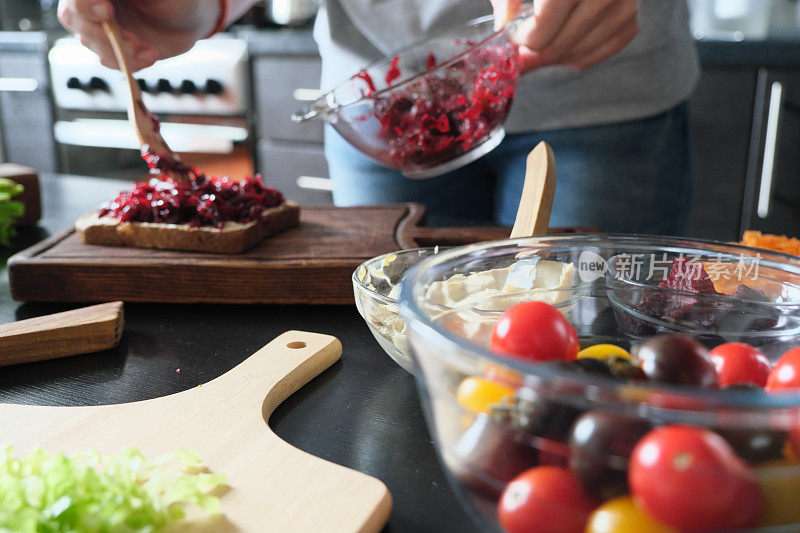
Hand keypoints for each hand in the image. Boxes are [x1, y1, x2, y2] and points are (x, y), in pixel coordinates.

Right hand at [57, 0, 219, 70]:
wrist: (192, 20)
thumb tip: (109, 4)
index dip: (86, 4)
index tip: (107, 12)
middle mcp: (94, 2)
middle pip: (74, 16)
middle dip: (104, 35)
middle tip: (134, 42)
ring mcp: (98, 22)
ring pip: (88, 40)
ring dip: (120, 53)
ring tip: (150, 52)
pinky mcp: (110, 44)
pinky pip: (106, 58)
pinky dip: (127, 63)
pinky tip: (149, 56)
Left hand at [490, 0, 638, 72]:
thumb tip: (503, 23)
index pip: (541, 32)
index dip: (522, 39)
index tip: (515, 34)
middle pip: (556, 48)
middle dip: (535, 51)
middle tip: (524, 45)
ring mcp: (623, 7)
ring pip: (576, 55)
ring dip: (554, 55)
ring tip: (544, 40)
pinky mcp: (632, 18)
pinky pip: (598, 54)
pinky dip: (577, 54)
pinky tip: (566, 41)